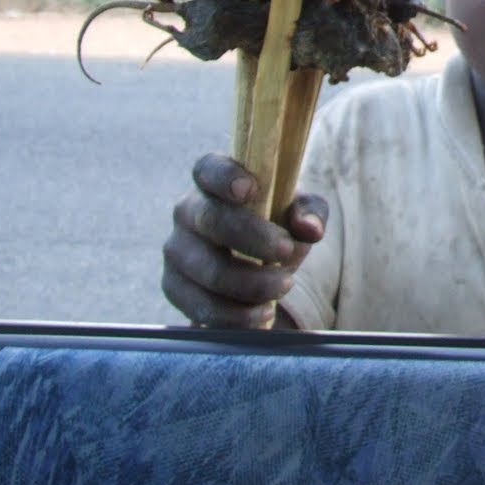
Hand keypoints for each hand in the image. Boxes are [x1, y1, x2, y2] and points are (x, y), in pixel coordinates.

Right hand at [161, 153, 327, 328]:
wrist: (254, 264)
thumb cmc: (275, 223)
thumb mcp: (299, 211)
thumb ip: (310, 212)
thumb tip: (310, 229)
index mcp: (213, 180)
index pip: (208, 169)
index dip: (224, 178)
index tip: (250, 190)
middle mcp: (188, 211)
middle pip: (211, 221)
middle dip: (253, 239)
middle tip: (287, 251)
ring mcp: (177, 250)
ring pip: (207, 270)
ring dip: (250, 283)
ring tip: (283, 286)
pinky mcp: (174, 287)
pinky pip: (199, 306)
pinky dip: (234, 315)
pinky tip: (261, 314)